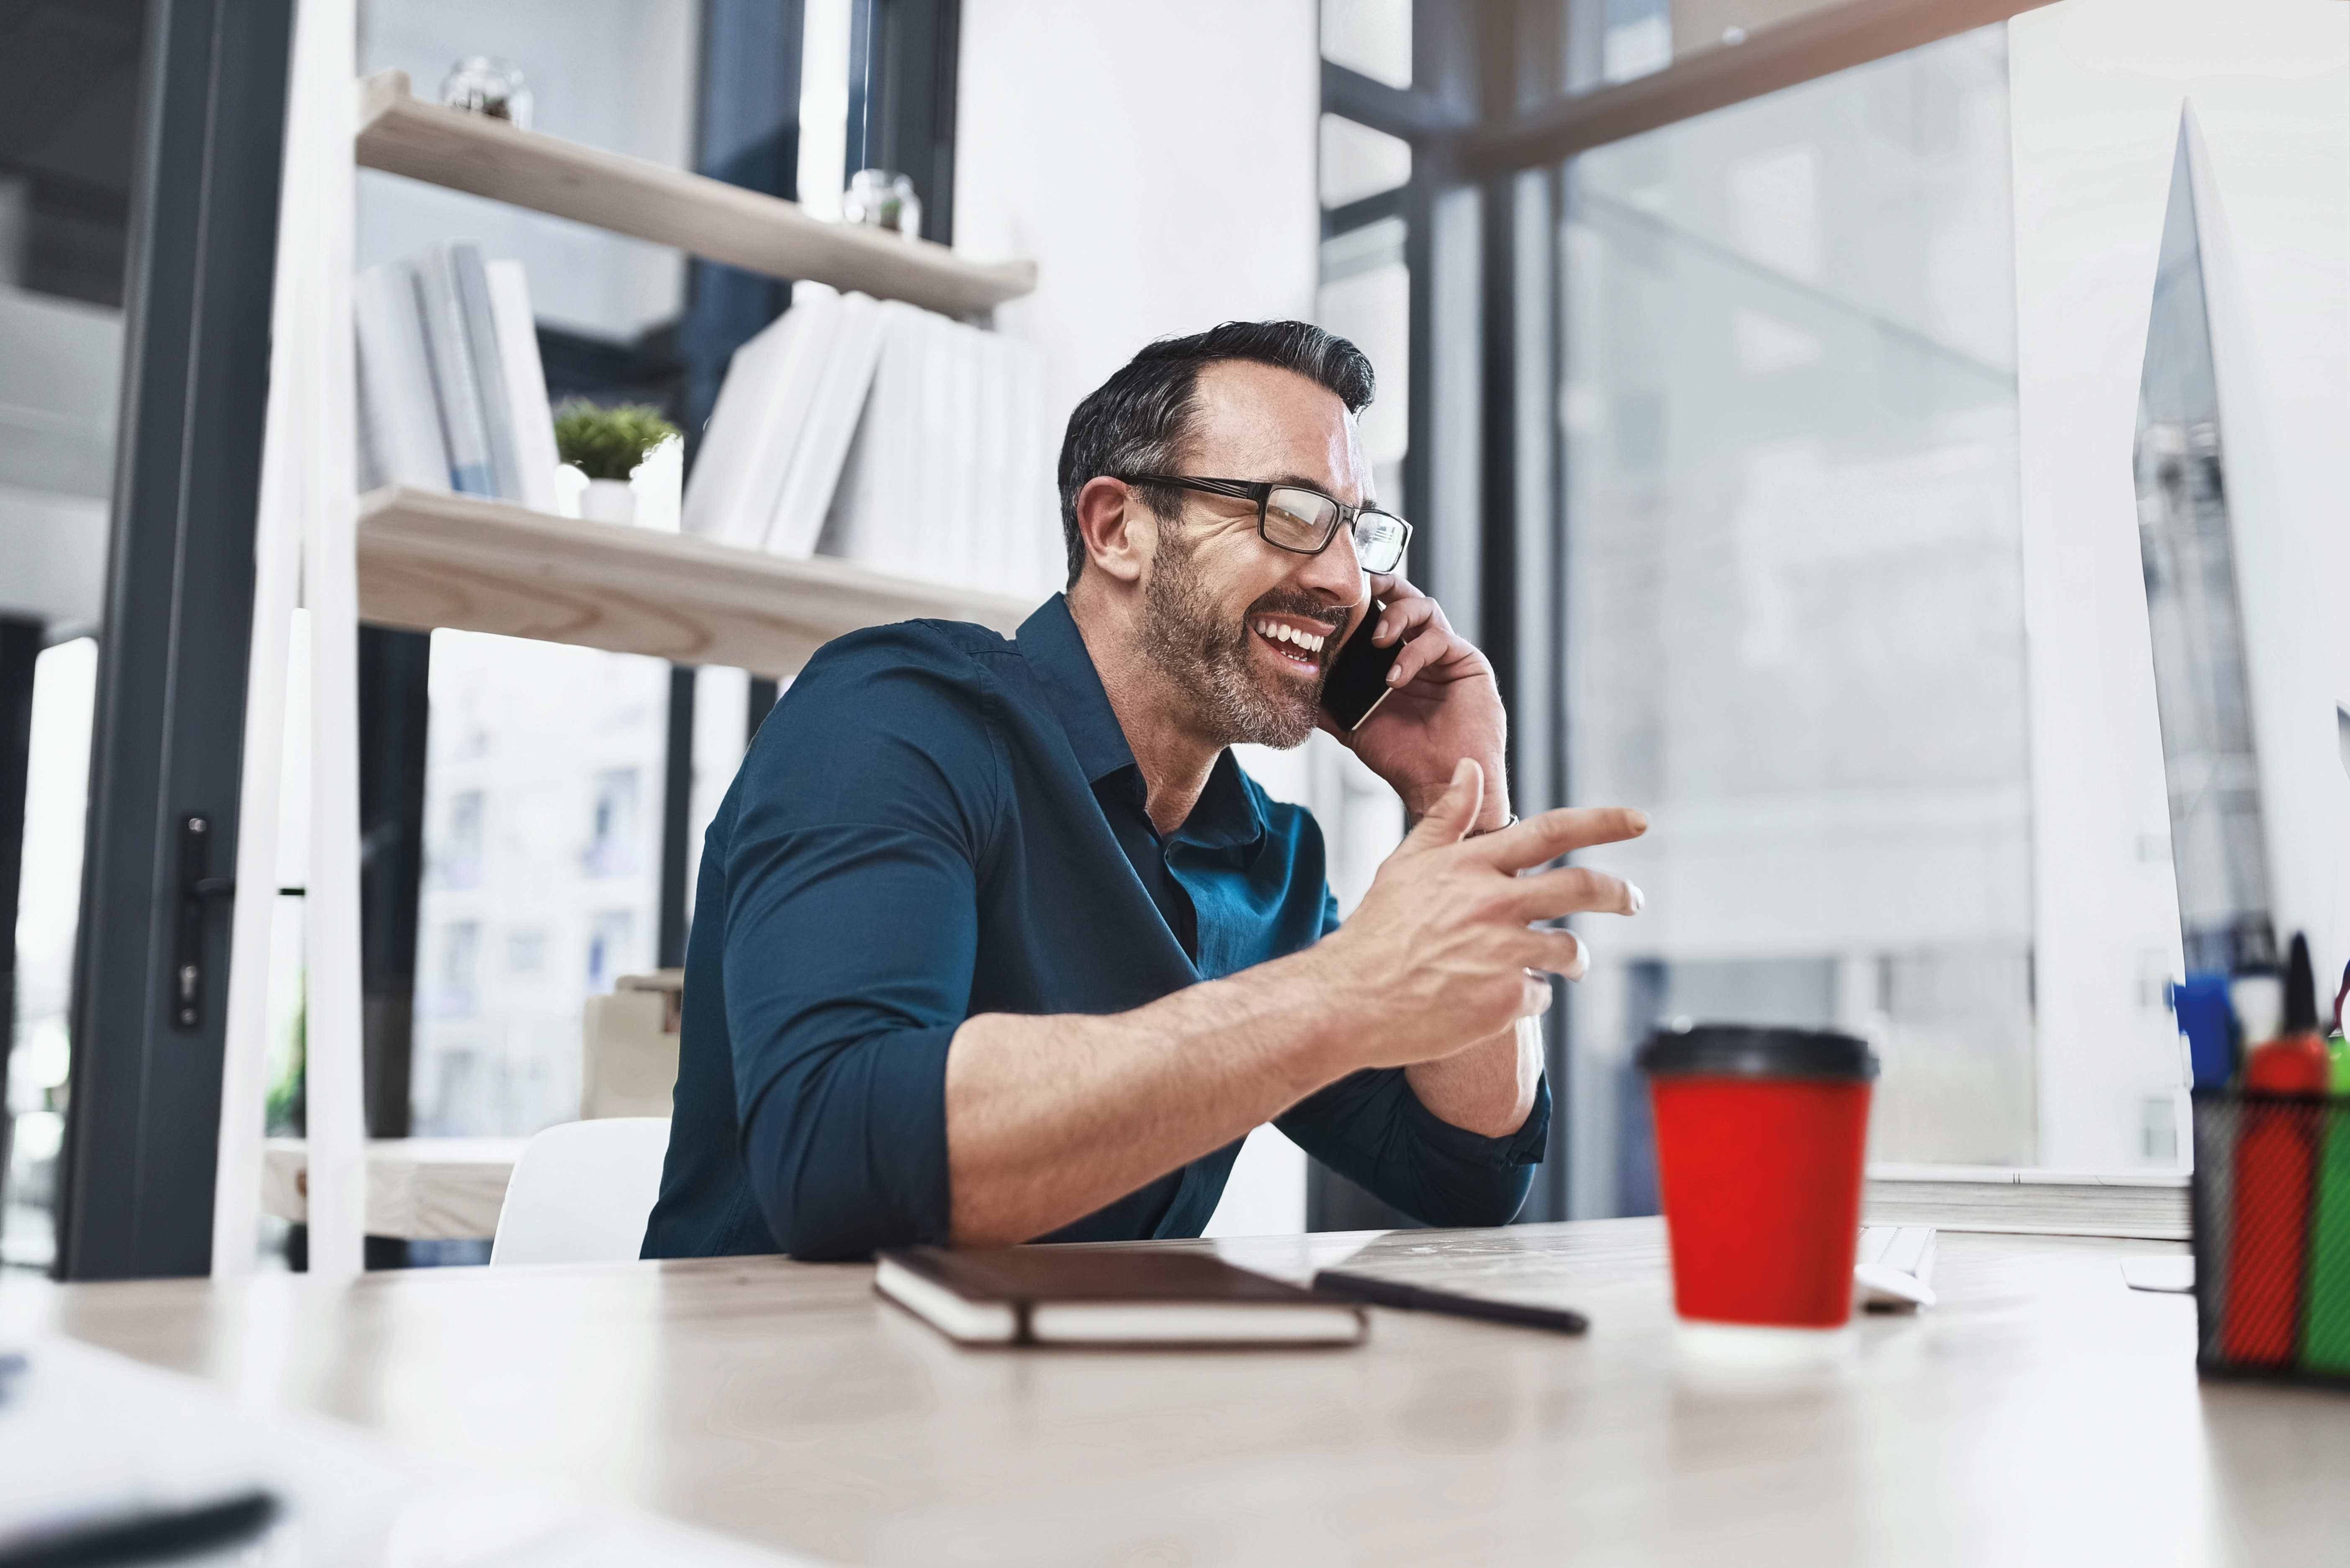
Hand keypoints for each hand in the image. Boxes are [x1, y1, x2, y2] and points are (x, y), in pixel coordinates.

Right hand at [1311, 760, 1647, 1069]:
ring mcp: (1504, 954)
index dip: (1603, 822)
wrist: (1351, 1000)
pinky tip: (1500, 998)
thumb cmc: (1376, 930)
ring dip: (1572, 957)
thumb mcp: (1406, 864)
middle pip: (1583, 888)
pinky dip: (1529, 996)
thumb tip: (1470, 766)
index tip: (1638, 821)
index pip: (1552, 831)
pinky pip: (1541, 996)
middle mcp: (1495, 904)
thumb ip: (1446, 816)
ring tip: (1566, 964)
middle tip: (1633, 900)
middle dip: (1620, 893)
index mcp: (1474, 866)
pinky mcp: (1506, 1001)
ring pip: (1569, 949)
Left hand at [1322, 573, 1509, 829]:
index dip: (1360, 601)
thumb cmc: (1404, 759)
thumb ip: (1329, 704)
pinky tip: (1396, 675)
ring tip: (1377, 640)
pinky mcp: (1468, 664)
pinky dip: (1414, 652)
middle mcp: (1421, 652)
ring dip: (1396, 616)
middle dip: (1382, 584)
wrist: (1438, 786)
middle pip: (1405, 597)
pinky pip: (1441, 640)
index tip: (1333, 597)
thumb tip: (1296, 687)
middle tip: (1360, 588)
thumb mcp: (1355, 727)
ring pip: (1425, 608)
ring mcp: (1445, 656)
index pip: (1379, 615)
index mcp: (1395, 660)